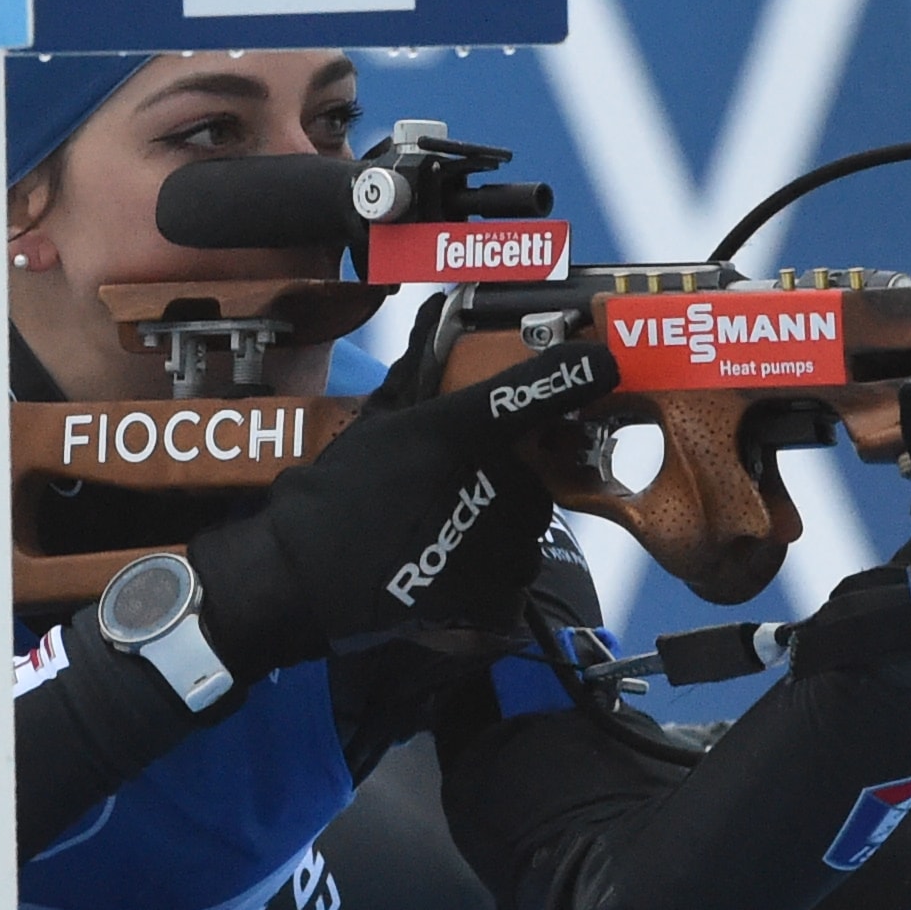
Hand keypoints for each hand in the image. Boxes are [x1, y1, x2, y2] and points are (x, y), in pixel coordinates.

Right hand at [192, 335, 616, 673]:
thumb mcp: (377, 420)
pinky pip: (514, 583)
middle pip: (529, 474)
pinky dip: (489, 584)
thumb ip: (417, 369)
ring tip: (439, 538)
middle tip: (448, 494)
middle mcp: (494, 480)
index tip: (602, 364)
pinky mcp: (501, 596)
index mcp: (463, 431)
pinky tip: (446, 574)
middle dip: (503, 481)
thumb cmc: (337, 494)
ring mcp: (503, 543)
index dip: (575, 375)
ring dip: (496, 533)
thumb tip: (434, 314)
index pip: (536, 392)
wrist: (308, 577)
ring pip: (523, 530)